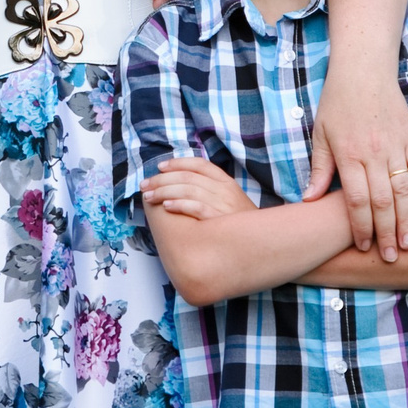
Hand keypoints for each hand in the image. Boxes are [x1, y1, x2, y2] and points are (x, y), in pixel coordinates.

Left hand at [142, 154, 256, 219]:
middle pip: (188, 177)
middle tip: (145, 185)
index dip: (177, 163)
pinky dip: (179, 204)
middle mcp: (225, 189)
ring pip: (188, 189)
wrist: (262, 244)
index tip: (160, 167)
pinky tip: (166, 206)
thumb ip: (210, 190)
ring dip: (164, 191)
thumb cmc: (239, 224)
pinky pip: (196, 207)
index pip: (199, 164)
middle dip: (162, 180)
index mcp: (226, 182)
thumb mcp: (230, 201)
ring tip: (150, 197)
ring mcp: (223, 204)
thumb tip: (180, 184)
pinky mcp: (219, 219)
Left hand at [304, 62, 407, 261]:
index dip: (360, 227)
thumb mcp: (320, 134)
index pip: (356, 200)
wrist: (364, 68)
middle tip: (391, 258)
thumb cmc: (337, 101)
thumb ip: (319, 168)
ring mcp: (396, 147)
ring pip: (405, 190)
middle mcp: (374, 154)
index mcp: (349, 154)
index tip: (361, 248)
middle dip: (386, 233)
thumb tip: (308, 200)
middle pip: (383, 202)